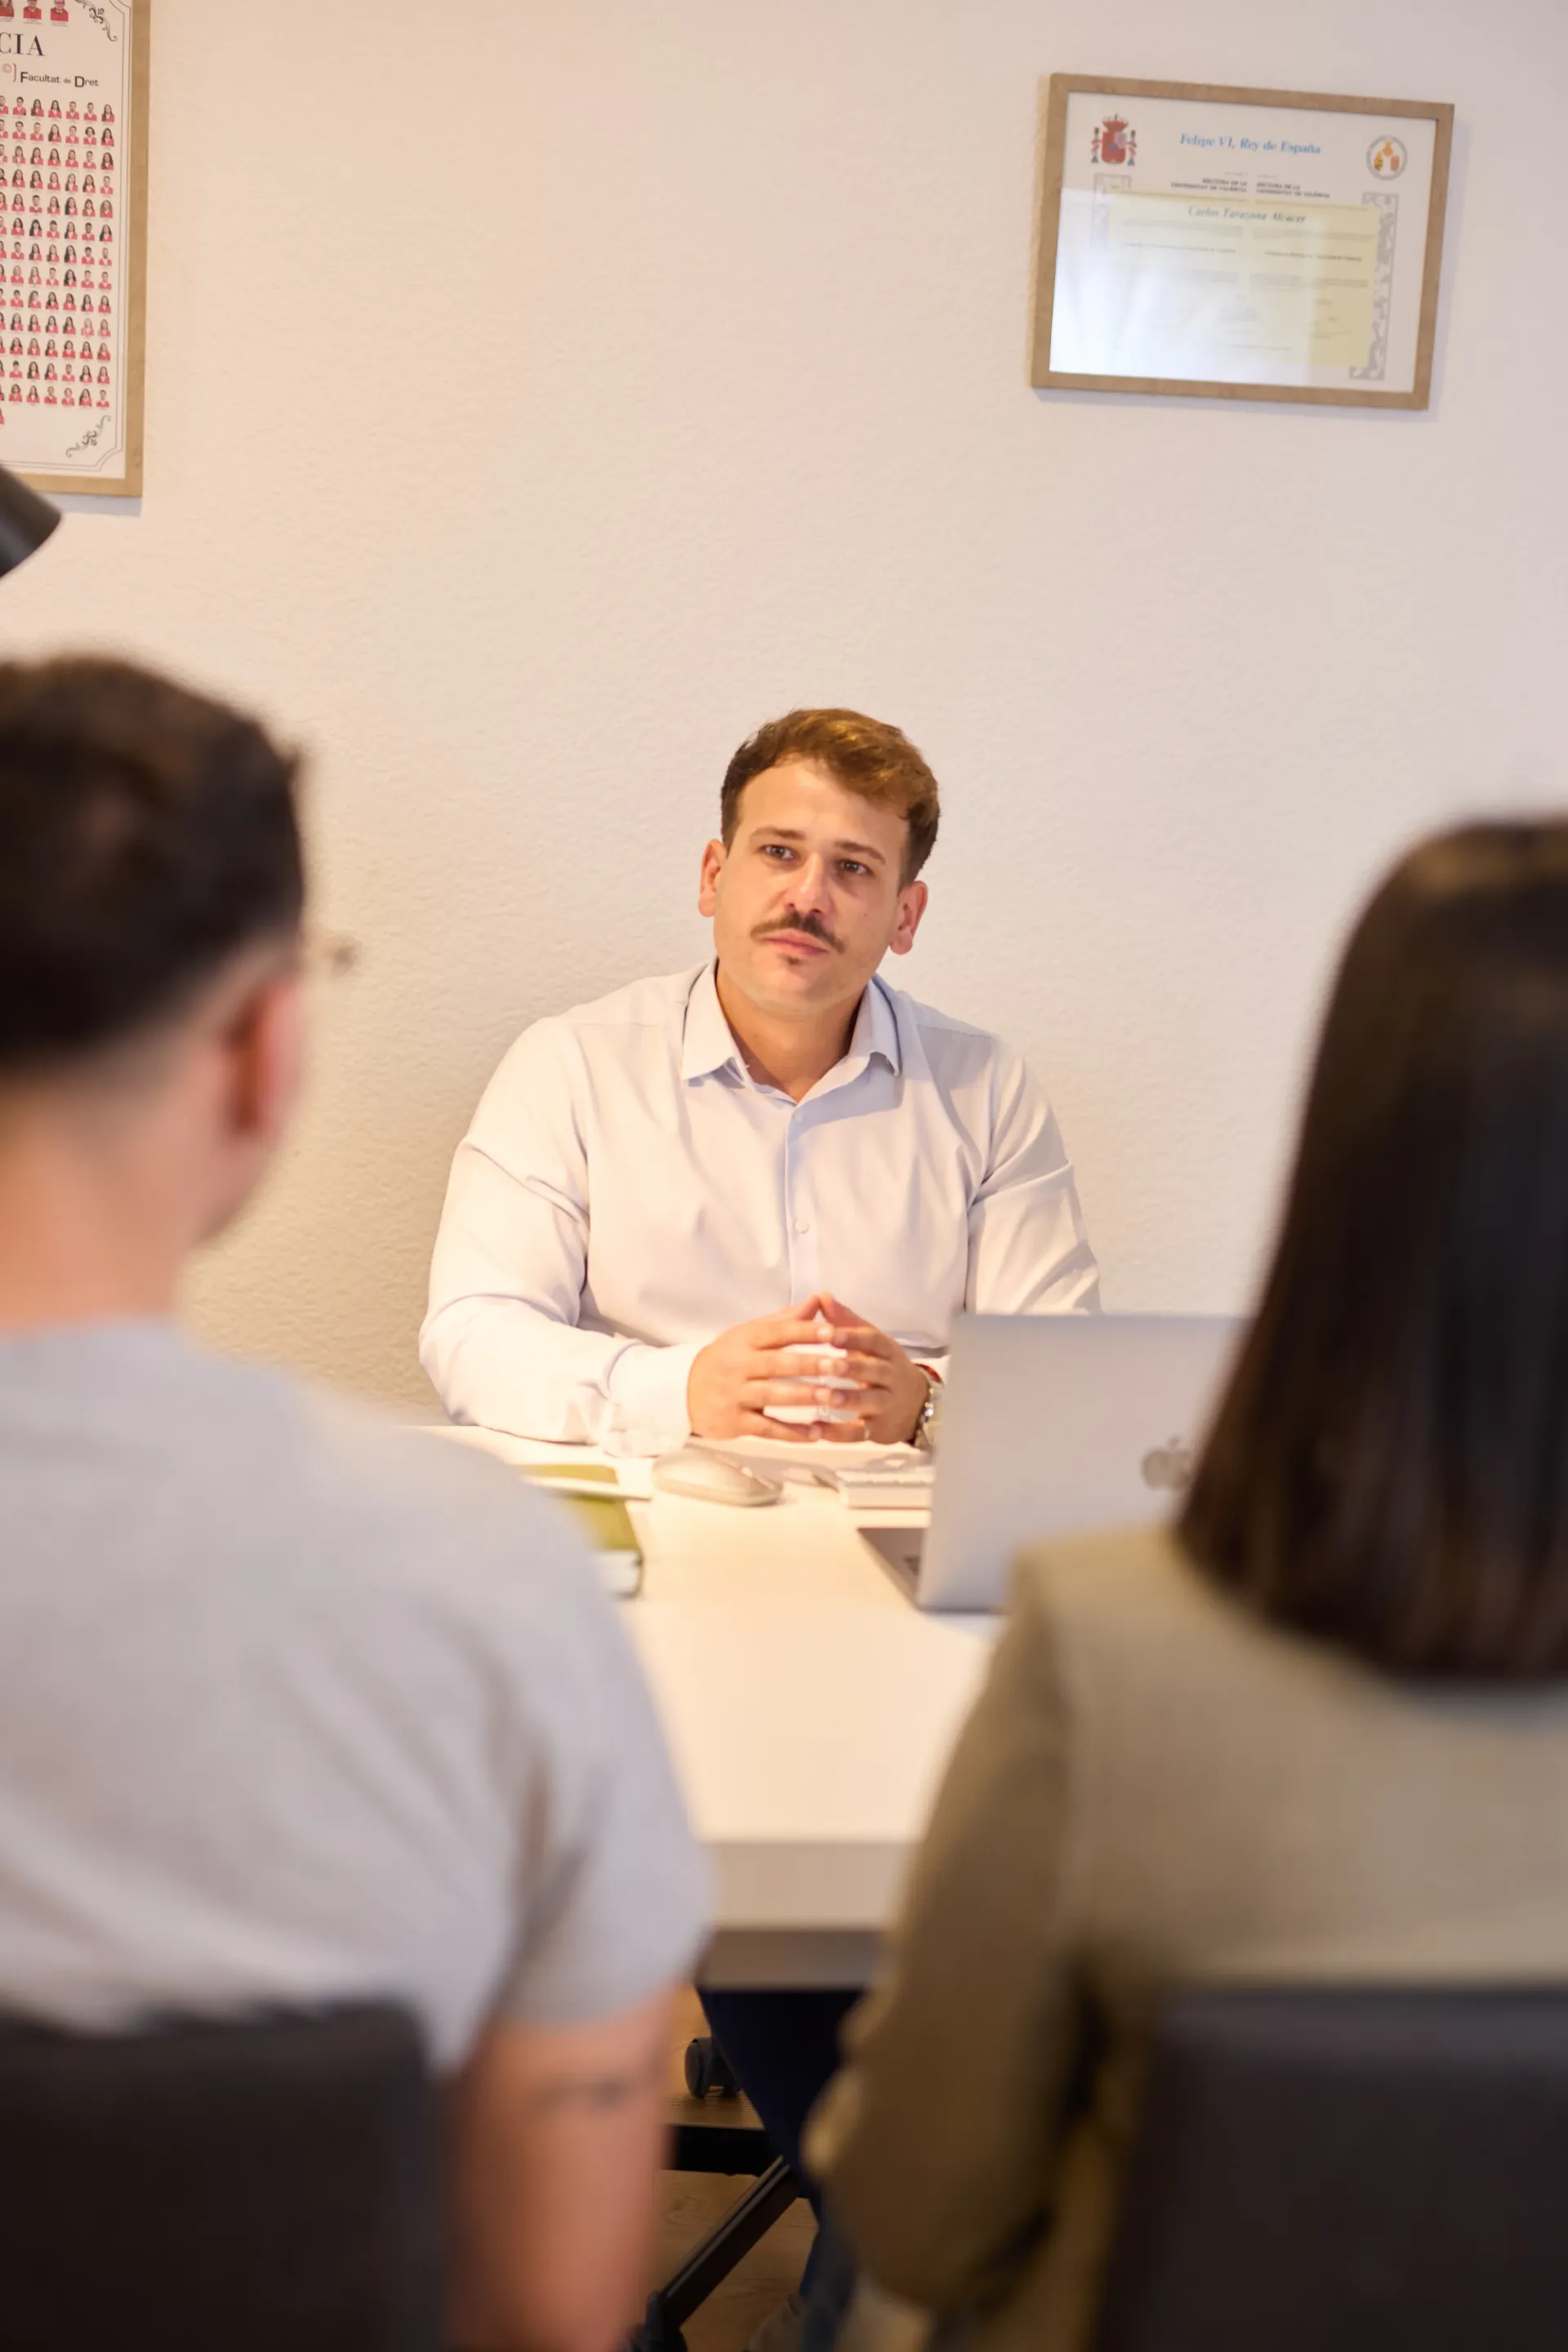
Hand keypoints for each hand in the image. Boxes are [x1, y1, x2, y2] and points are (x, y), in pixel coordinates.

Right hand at [687, 1299, 873, 1442]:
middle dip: (811, 1365)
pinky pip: (767, 1428)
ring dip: (805, 1397)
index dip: (804, 1331)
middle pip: (777, 1364)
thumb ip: (784, 1321)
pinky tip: (816, 1433)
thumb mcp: (748, 1334)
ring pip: (773, 1396)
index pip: (776, 1332)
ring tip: (834, 1397)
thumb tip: (818, 1299)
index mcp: (744, 1340)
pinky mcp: (734, 1422)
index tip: (833, 1332)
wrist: (683, 1391)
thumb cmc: (727, 1359)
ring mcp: (734, 1395)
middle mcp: (737, 1366)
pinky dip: (792, 1432)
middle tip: (843, 1366)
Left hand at [812, 1295, 931, 1445]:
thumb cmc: (883, 1367)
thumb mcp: (870, 1342)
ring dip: (849, 1399)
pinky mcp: (878, 1429)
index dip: (852, 1337)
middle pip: (874, 1370)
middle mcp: (891, 1376)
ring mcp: (886, 1404)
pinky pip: (860, 1432)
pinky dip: (839, 1433)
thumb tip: (821, 1296)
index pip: (873, 1340)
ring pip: (870, 1401)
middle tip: (829, 1365)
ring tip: (826, 1397)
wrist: (917, 1406)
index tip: (830, 1332)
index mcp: (886, 1351)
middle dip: (853, 1367)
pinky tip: (817, 1430)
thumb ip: (845, 1321)